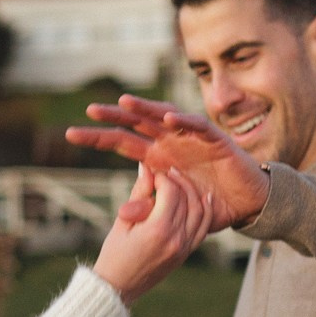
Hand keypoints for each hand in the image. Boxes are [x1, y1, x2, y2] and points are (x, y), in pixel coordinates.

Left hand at [66, 94, 269, 227]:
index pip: (120, 143)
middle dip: (113, 116)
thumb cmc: (207, 203)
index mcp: (155, 157)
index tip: (69, 135)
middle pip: (136, 123)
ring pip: (163, 116)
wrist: (245, 201)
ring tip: (124, 101)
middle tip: (89, 110)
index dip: (97, 138)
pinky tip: (167, 118)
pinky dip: (183, 120)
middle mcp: (169, 141)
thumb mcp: (172, 211)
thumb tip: (121, 215)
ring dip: (145, 108)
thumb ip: (149, 208)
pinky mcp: (214, 138)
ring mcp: (190, 137)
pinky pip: (197, 125)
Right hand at [92, 167, 212, 307]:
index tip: (153, 172)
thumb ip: (138, 193)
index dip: (162, 177)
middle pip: (186, 199)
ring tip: (181, 181)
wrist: (118, 288)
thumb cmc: (114, 254)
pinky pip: (202, 228)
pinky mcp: (186, 253)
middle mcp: (176, 239)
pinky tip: (202, 197)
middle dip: (177, 181)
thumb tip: (146, 167)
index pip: (170, 192)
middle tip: (167, 172)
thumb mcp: (123, 222)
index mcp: (157, 230)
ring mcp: (184, 248)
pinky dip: (205, 210)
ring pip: (199, 211)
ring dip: (193, 192)